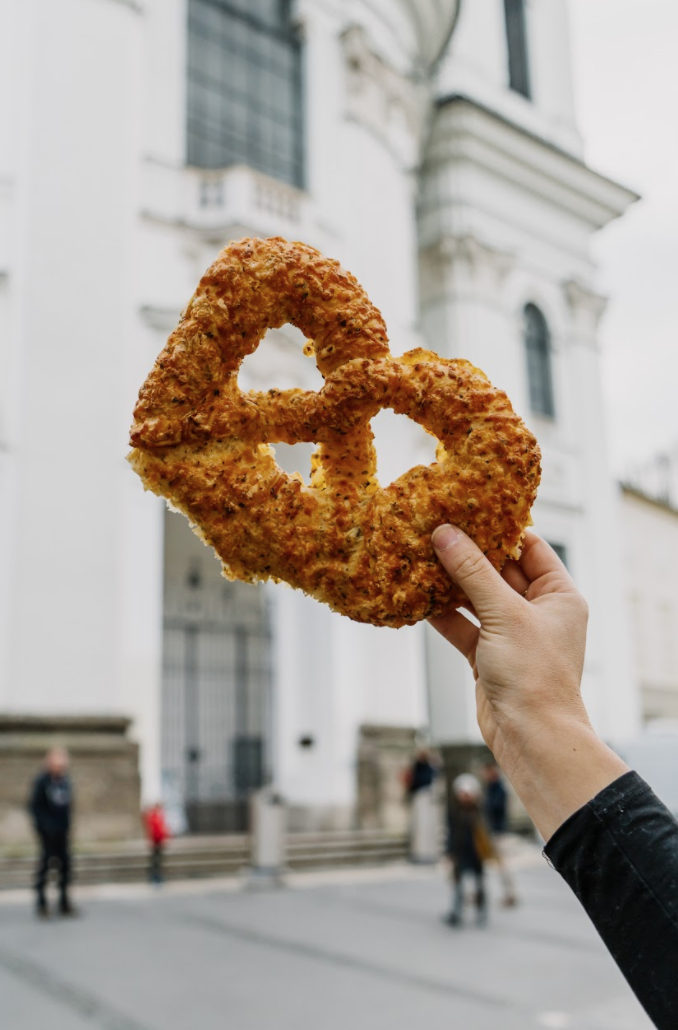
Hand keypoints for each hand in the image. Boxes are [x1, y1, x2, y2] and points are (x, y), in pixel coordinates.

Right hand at [429, 526, 627, 839]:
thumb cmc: (535, 676)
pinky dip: (443, 614)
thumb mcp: (504, 614)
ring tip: (420, 557)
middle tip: (435, 529)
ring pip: (477, 598)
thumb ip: (473, 572)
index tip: (468, 509)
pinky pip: (463, 626)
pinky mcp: (489, 656)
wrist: (531, 737)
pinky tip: (418, 598)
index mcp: (559, 596)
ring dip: (451, 583)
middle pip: (499, 571)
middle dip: (467, 554)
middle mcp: (538, 612)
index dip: (500, 529)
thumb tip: (446, 534)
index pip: (530, 548)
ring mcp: (512, 635)